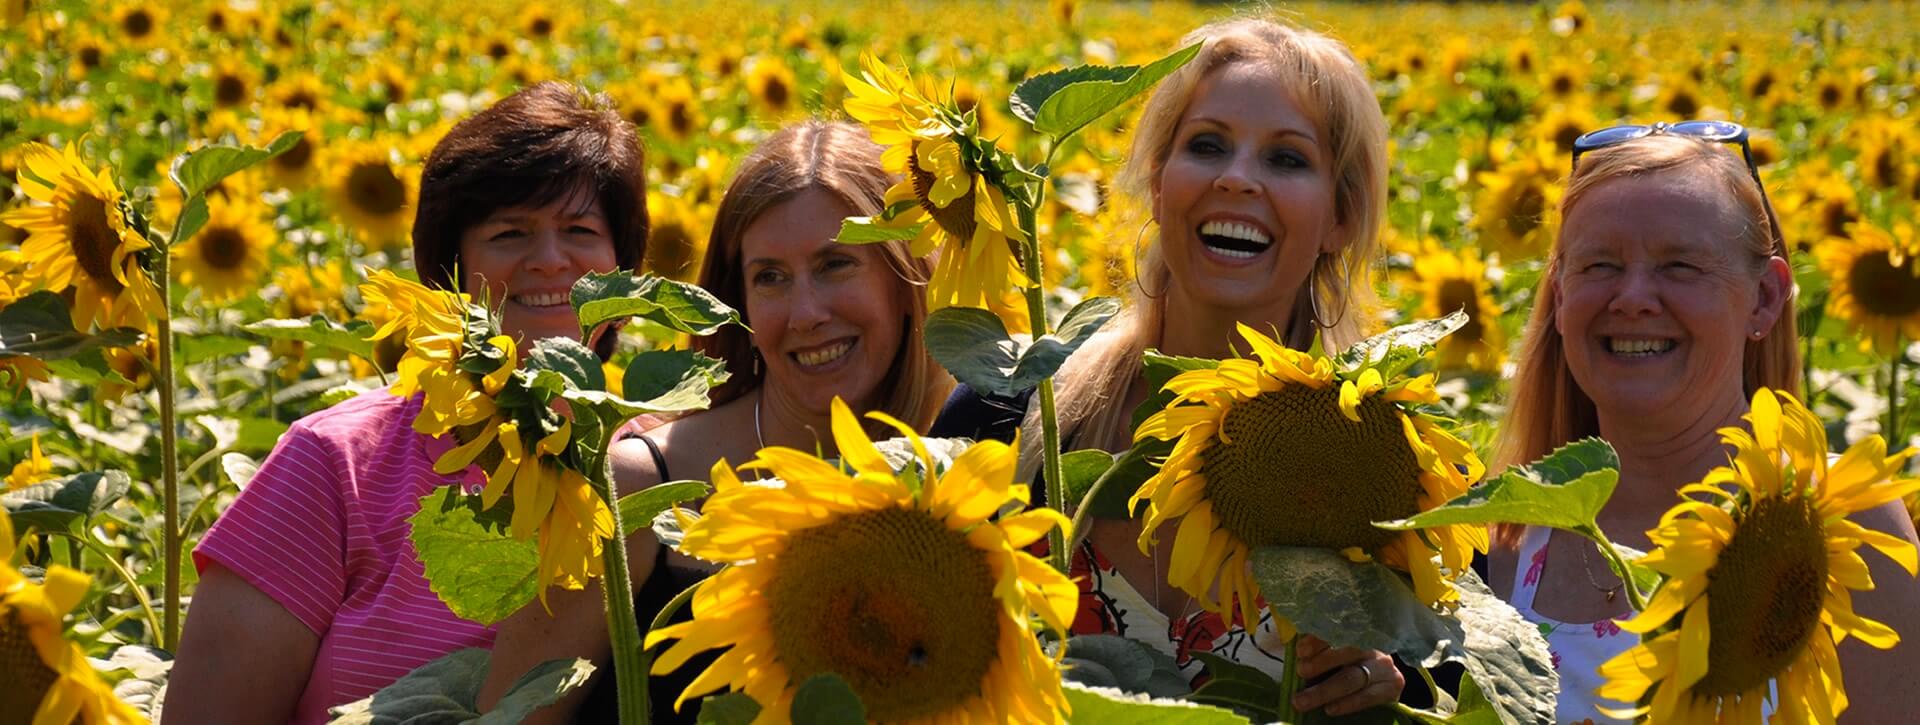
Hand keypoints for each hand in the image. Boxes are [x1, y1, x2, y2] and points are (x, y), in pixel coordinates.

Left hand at [1290, 635, 1404, 715]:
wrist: (1378, 687)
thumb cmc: (1346, 667)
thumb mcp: (1333, 655)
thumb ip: (1317, 651)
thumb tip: (1292, 653)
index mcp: (1357, 632)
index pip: (1338, 631)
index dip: (1318, 640)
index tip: (1300, 651)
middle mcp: (1373, 646)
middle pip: (1346, 652)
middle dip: (1320, 663)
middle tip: (1300, 672)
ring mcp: (1385, 666)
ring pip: (1352, 677)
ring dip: (1324, 690)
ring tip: (1302, 700)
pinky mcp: (1392, 686)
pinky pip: (1367, 697)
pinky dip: (1347, 704)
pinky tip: (1330, 709)